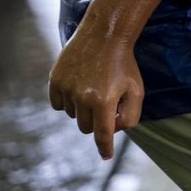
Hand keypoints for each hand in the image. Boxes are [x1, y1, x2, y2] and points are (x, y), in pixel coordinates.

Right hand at [48, 28, 143, 160]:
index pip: (102, 134)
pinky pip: (57, 104)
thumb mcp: (136, 89)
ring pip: (72, 115)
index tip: (106, 156)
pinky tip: (78, 86)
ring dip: (82, 109)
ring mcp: (66, 88)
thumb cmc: (124, 64)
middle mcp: (82, 97)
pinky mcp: (54, 80)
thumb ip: (130, 115)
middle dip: (97, 121)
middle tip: (106, 103)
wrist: (105, 34)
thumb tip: (114, 131)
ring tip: (93, 88)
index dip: (104, 148)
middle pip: (86, 127)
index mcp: (104, 101)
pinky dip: (67, 101)